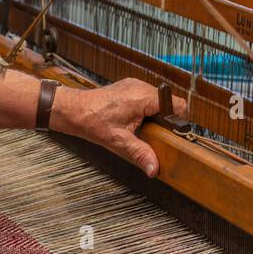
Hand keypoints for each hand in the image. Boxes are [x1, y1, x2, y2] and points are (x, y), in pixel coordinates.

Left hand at [60, 78, 185, 177]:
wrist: (73, 111)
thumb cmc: (92, 121)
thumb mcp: (119, 141)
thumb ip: (140, 153)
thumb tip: (154, 168)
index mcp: (142, 97)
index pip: (177, 103)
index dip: (179, 119)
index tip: (173, 133)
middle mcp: (140, 87)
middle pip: (168, 102)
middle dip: (165, 119)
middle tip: (156, 134)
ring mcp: (134, 85)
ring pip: (157, 100)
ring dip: (155, 114)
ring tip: (144, 128)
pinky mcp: (128, 87)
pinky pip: (146, 97)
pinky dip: (145, 109)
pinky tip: (136, 121)